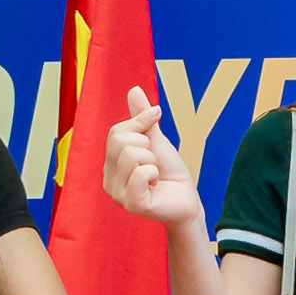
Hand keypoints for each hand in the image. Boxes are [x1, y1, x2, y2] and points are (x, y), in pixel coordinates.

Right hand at [98, 109, 204, 232]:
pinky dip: (155, 173)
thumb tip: (134, 89)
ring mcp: (117, 194)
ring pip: (131, 155)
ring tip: (155, 175)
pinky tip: (155, 185)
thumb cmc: (170, 172)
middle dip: (147, 146)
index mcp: (110, 163)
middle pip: (120, 141)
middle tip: (154, 164)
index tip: (153, 139)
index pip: (116, 132)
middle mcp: (108, 179)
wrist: (187, 199)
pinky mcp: (132, 204)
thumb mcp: (156, 139)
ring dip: (153, 161)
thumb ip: (142, 118)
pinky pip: (141, 173)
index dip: (140, 127)